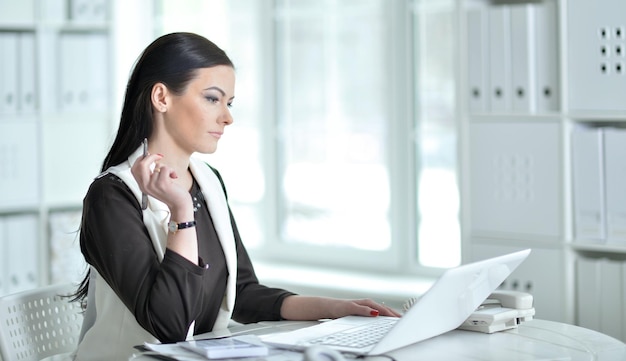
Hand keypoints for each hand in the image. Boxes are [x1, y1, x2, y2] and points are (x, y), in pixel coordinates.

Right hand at [130, 153, 190, 212]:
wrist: (179, 204)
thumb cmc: (170, 192)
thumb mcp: (156, 184)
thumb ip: (150, 174)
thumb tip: (148, 157)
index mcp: (142, 185)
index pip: (134, 169)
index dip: (140, 159)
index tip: (148, 155)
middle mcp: (145, 186)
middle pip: (141, 165)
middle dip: (150, 157)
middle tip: (158, 156)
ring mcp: (153, 185)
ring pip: (157, 166)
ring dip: (166, 168)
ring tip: (170, 175)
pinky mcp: (162, 184)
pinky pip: (165, 168)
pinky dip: (171, 170)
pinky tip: (173, 177)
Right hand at [280, 296, 401, 320]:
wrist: (326, 307)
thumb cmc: (342, 313)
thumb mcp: (356, 317)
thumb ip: (367, 317)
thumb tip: (379, 321)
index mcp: (367, 306)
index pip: (384, 310)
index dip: (394, 314)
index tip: (405, 319)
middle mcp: (364, 303)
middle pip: (382, 307)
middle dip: (393, 313)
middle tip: (404, 318)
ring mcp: (356, 303)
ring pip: (373, 306)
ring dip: (384, 310)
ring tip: (394, 316)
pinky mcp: (349, 306)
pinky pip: (360, 308)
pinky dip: (367, 310)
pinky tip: (375, 313)